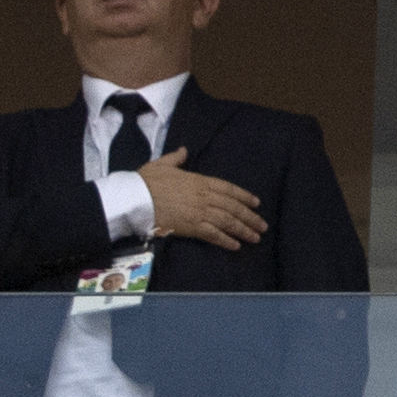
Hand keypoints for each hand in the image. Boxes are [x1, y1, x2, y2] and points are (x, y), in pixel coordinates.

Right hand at [138, 147, 266, 250]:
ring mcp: (199, 212)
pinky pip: (213, 234)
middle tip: (262, 226)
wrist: (135, 197)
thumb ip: (175, 158)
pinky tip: (235, 246)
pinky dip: (226, 240)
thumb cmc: (145, 181)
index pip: (228, 188)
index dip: (244, 196)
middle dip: (249, 217)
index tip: (256, 203)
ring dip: (243, 230)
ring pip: (228, 221)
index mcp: (199, 180)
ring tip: (255, 238)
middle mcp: (204, 196)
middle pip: (233, 207)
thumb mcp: (161, 164)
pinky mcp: (191, 226)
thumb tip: (183, 151)